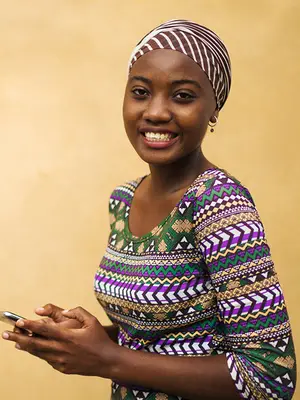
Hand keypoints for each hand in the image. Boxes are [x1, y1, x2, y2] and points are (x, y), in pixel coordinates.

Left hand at [2, 307, 117, 376]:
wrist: (106, 361)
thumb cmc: (99, 339)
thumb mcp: (91, 320)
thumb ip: (77, 311)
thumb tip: (64, 310)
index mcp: (68, 336)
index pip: (44, 330)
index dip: (29, 325)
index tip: (19, 321)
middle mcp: (61, 349)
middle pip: (34, 344)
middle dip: (18, 338)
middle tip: (5, 333)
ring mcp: (60, 361)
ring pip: (38, 353)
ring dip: (25, 346)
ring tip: (14, 341)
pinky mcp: (61, 368)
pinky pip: (47, 359)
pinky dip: (38, 352)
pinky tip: (33, 348)